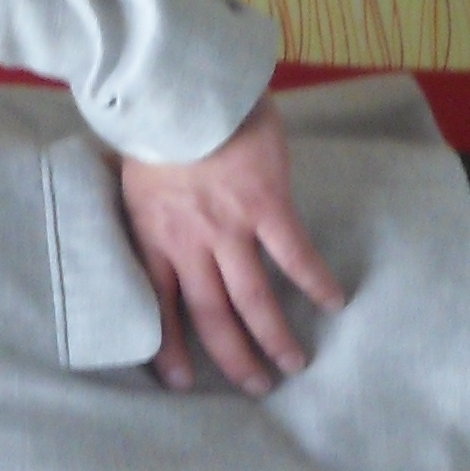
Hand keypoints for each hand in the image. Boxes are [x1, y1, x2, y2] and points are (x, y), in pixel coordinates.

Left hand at [116, 99, 351, 393]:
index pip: (160, 306)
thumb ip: (149, 206)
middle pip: (212, 315)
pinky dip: (314, 280)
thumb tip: (154, 215)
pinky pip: (294, 255)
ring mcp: (229, 228)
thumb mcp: (135, 172)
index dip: (170, 348)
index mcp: (155, 237)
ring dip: (274, 335)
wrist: (182, 85)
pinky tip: (334, 300)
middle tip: (256, 385)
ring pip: (252, 298)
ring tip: (295, 363)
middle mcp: (190, 243)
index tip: (181, 382)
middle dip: (234, 356)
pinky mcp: (266, 206)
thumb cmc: (157, 122)